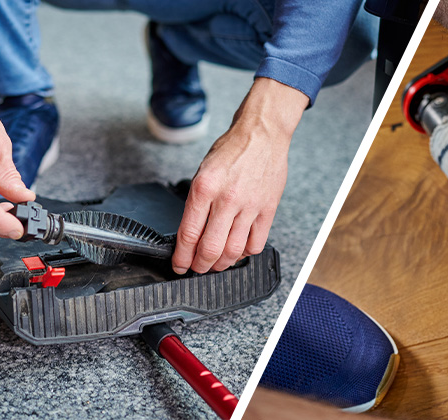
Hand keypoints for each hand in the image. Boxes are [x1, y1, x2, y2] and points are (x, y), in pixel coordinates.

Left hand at [172, 78, 307, 273]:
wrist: (262, 133)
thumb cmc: (232, 149)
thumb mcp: (203, 170)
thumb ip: (197, 201)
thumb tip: (192, 232)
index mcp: (204, 187)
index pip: (188, 233)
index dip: (181, 257)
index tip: (179, 265)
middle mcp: (227, 199)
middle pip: (210, 248)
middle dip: (200, 265)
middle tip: (197, 268)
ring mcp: (250, 206)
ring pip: (233, 251)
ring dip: (222, 264)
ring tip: (216, 264)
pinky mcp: (268, 209)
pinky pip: (256, 243)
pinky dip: (245, 253)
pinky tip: (239, 250)